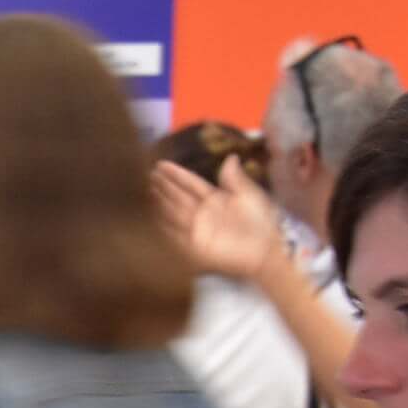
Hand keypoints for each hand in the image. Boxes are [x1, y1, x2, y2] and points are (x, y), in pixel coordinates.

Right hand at [151, 155, 286, 284]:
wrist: (263, 250)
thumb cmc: (260, 222)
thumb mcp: (248, 195)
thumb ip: (235, 178)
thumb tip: (230, 157)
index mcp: (215, 198)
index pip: (191, 184)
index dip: (176, 175)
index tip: (161, 165)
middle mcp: (202, 213)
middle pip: (177, 197)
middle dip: (163, 186)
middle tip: (146, 174)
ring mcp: (196, 230)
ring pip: (172, 212)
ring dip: (158, 202)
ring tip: (144, 189)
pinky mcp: (192, 246)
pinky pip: (172, 234)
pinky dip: (160, 226)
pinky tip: (149, 216)